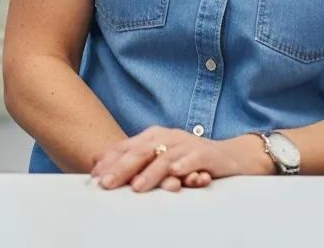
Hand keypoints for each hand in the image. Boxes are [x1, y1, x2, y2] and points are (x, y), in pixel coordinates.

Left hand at [89, 127, 270, 191]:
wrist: (230, 157)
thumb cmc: (190, 161)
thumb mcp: (162, 159)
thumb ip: (138, 164)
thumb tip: (104, 170)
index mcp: (153, 136)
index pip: (126, 147)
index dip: (108, 161)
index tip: (93, 177)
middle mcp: (167, 137)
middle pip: (140, 151)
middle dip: (121, 168)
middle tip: (106, 184)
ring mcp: (186, 144)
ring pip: (164, 157)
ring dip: (150, 173)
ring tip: (137, 187)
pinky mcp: (206, 154)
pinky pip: (193, 159)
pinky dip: (184, 165)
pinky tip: (175, 174)